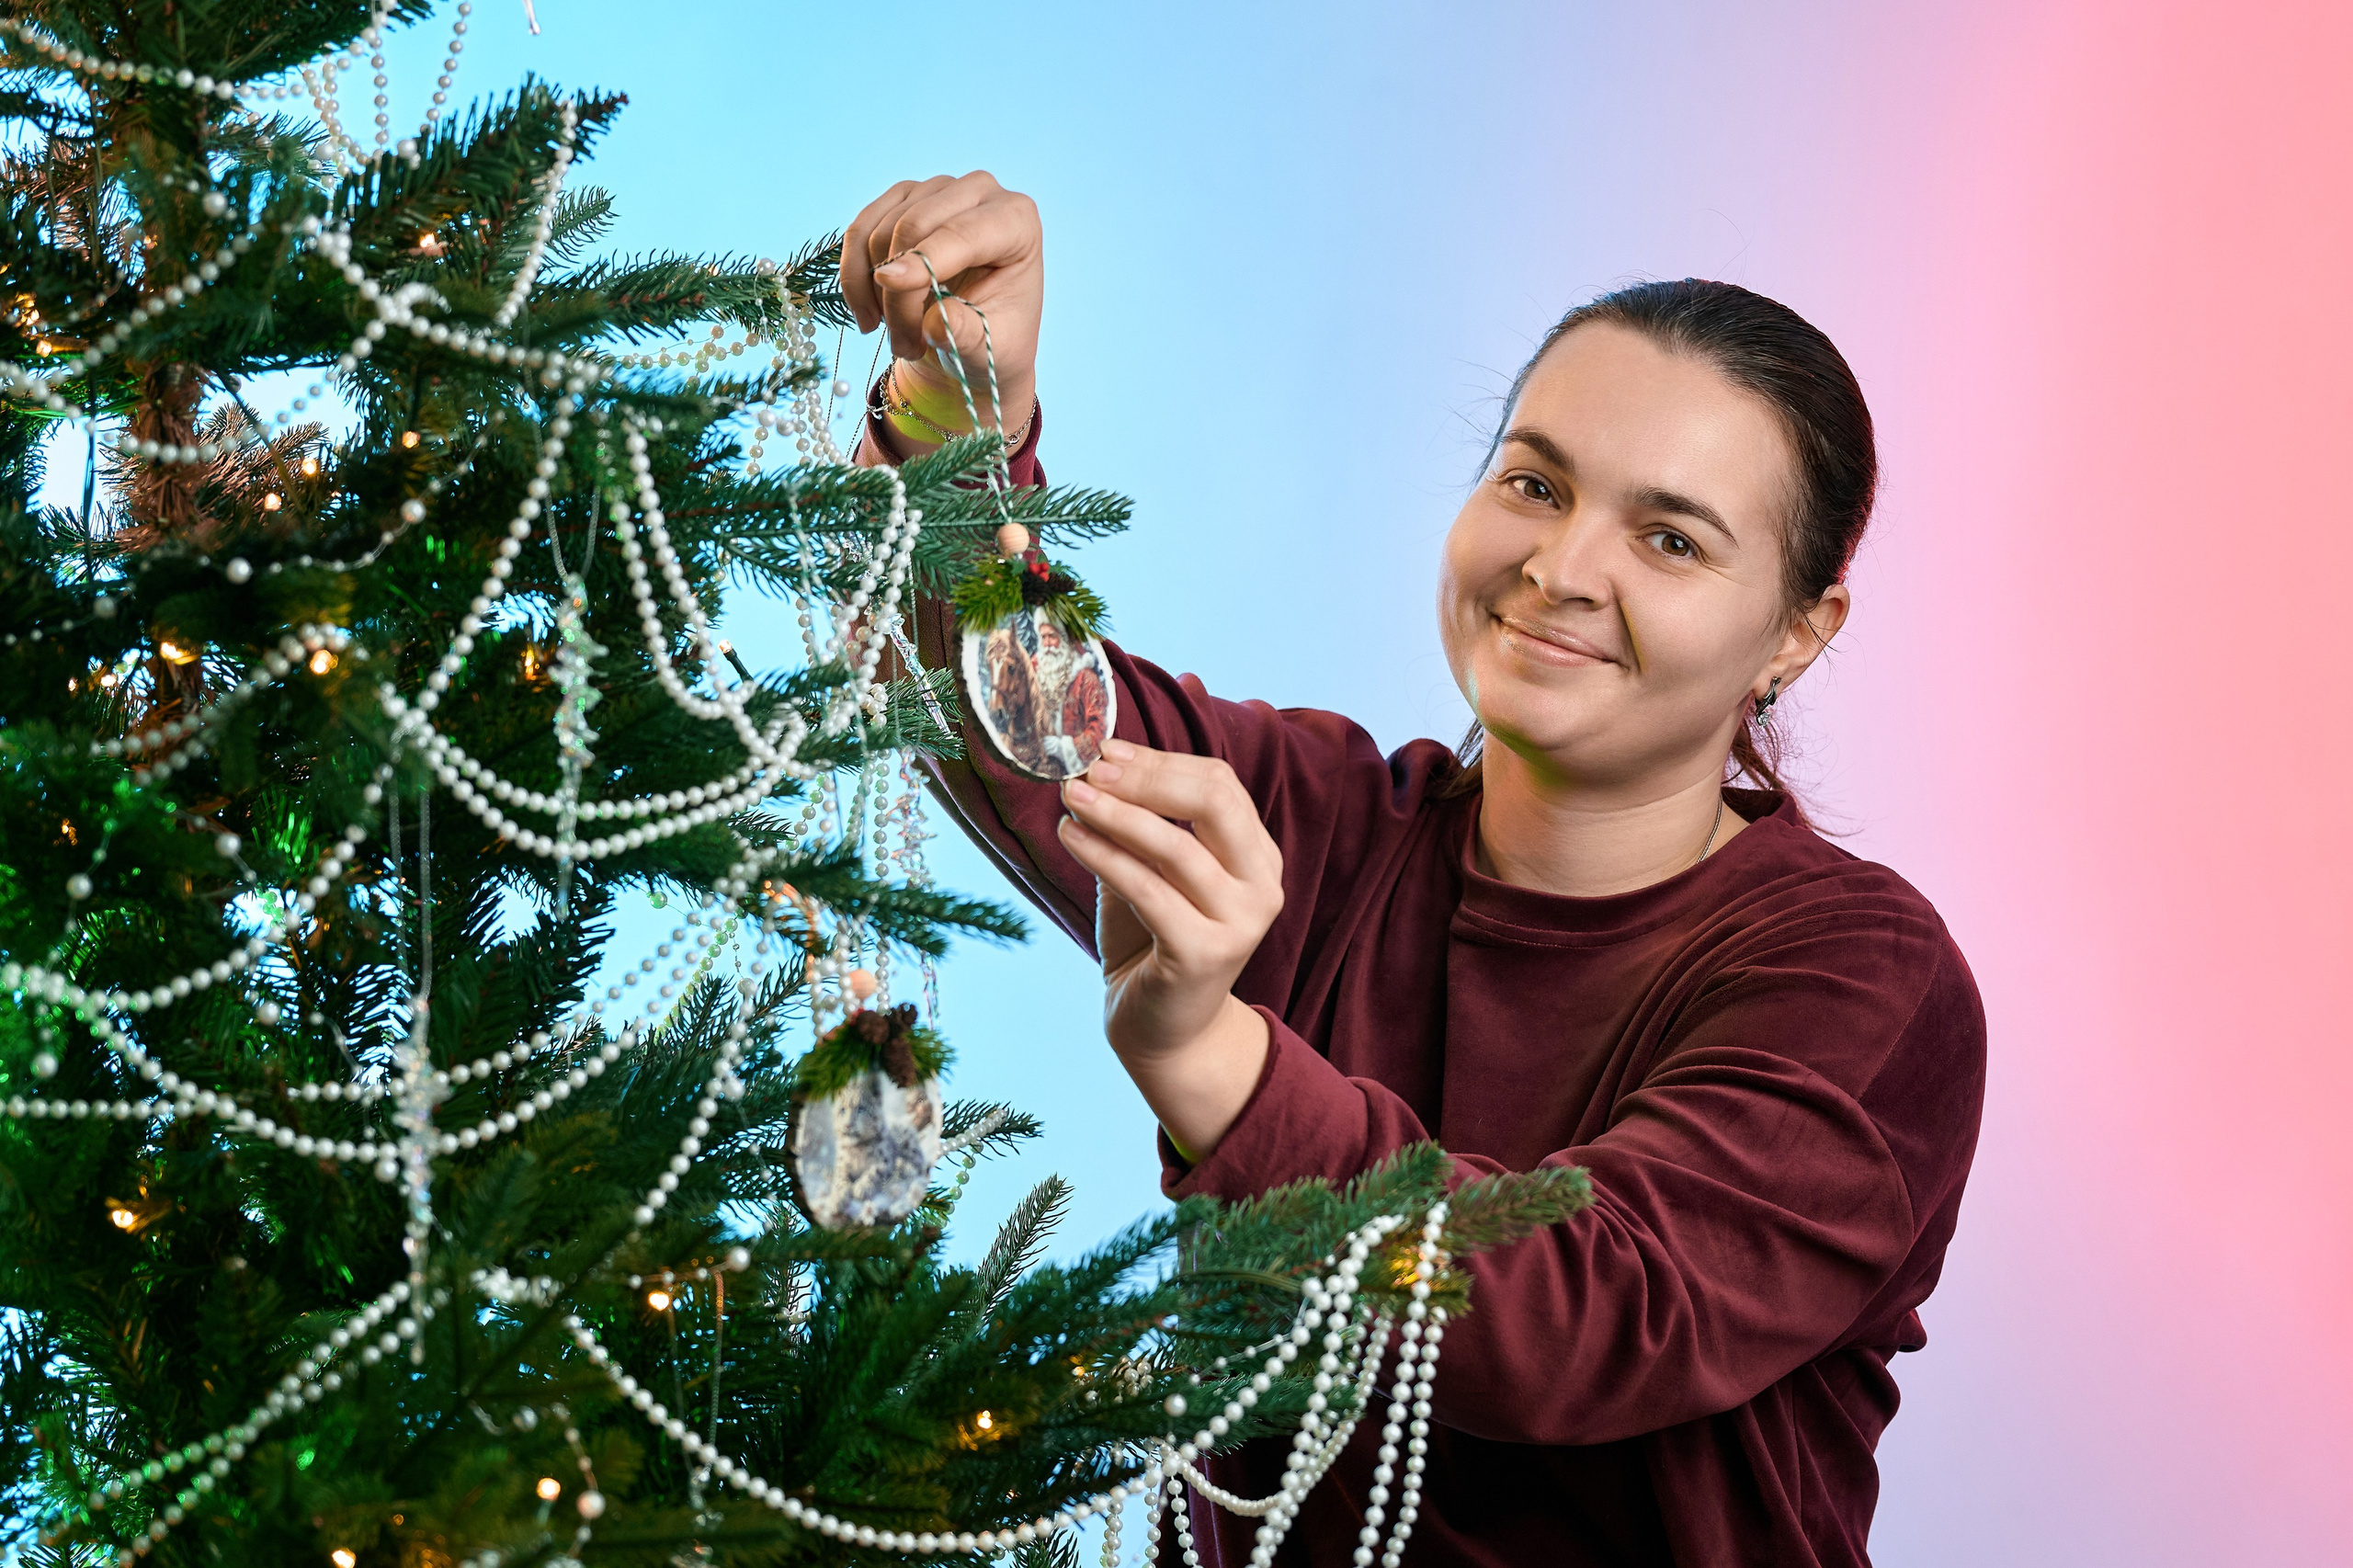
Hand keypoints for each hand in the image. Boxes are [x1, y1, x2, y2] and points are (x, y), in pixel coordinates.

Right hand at [840, 172, 1042, 429]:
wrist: (979, 334)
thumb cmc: (997, 337)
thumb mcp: (993, 348)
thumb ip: (967, 335)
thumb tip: (934, 323)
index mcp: (1016, 220)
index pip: (962, 232)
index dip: (923, 258)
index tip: (889, 283)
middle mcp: (979, 191)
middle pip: (913, 228)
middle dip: (898, 294)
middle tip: (905, 347)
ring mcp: (936, 189)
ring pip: (880, 232)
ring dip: (876, 295)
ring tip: (900, 340)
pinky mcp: (901, 199)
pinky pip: (859, 232)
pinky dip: (854, 277)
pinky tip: (870, 315)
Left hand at [1055, 739, 1283, 1159]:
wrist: (1163, 1032)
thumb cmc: (1153, 943)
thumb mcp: (1152, 873)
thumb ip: (1141, 826)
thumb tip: (1097, 766)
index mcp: (1257, 856)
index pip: (1219, 784)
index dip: (1160, 762)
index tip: (1104, 750)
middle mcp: (1262, 885)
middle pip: (1213, 801)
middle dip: (1146, 778)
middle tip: (1089, 769)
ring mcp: (1242, 922)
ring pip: (1176, 846)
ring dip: (1115, 814)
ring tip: (1070, 797)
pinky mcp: (1206, 953)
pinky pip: (1149, 891)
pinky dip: (1105, 857)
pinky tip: (1070, 837)